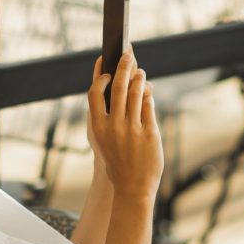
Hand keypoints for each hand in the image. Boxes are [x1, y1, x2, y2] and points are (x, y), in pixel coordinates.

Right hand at [87, 51, 163, 203]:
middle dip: (124, 67)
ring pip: (136, 93)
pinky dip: (147, 95)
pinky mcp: (150, 133)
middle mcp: (114, 127)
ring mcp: (133, 130)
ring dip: (138, 78)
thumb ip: (107, 117)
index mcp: (98, 128)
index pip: (94, 94)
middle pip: (118, 88)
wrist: (131, 188)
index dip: (100, 78)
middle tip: (128, 54)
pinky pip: (148, 106)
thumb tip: (114, 88)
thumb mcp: (103, 141)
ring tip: (140, 71)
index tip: (106, 69)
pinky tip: (147, 90)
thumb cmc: (116, 162)